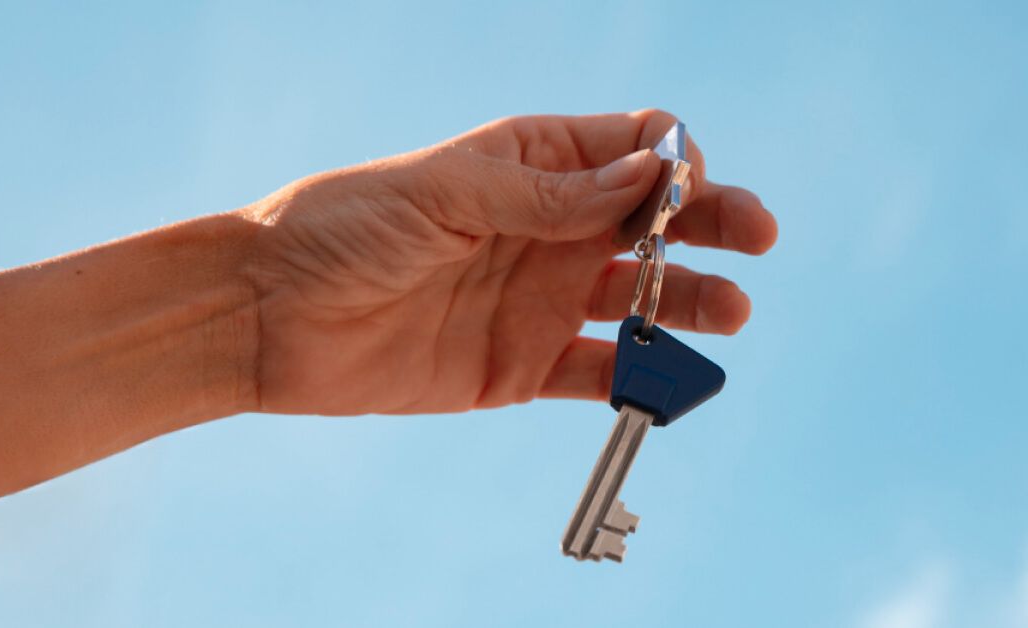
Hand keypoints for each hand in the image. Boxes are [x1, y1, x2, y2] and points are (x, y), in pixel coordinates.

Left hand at [243, 110, 777, 414]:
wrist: (272, 318)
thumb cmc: (344, 228)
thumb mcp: (445, 193)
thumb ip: (547, 195)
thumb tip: (648, 175)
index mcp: (530, 165)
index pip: (630, 147)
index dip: (670, 161)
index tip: (683, 186)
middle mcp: (548, 229)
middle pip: (655, 222)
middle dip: (712, 223)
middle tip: (756, 237)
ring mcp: (540, 298)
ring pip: (642, 297)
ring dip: (693, 301)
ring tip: (731, 313)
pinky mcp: (522, 366)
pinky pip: (600, 373)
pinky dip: (642, 378)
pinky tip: (673, 378)